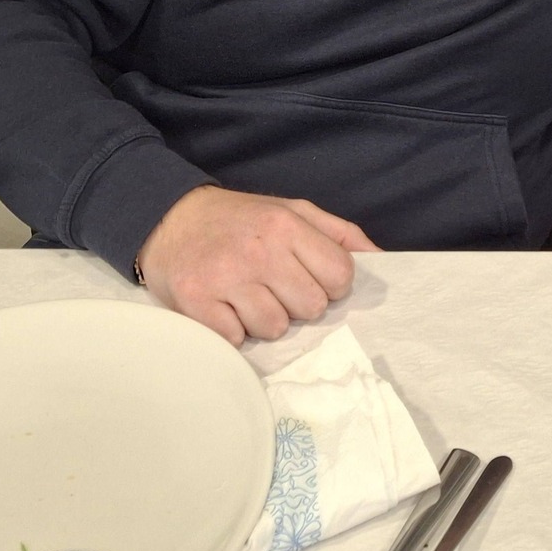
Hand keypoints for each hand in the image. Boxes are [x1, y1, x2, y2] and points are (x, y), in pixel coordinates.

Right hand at [136, 185, 379, 345]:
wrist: (169, 217)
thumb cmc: (240, 219)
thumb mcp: (293, 210)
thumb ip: (340, 234)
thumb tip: (382, 261)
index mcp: (286, 225)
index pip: (339, 276)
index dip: (330, 284)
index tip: (308, 278)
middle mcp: (258, 251)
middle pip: (311, 308)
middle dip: (296, 304)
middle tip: (273, 287)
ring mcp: (225, 278)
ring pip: (274, 329)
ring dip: (262, 320)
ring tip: (246, 296)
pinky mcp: (195, 302)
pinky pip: (235, 340)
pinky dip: (232, 331)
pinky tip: (223, 308)